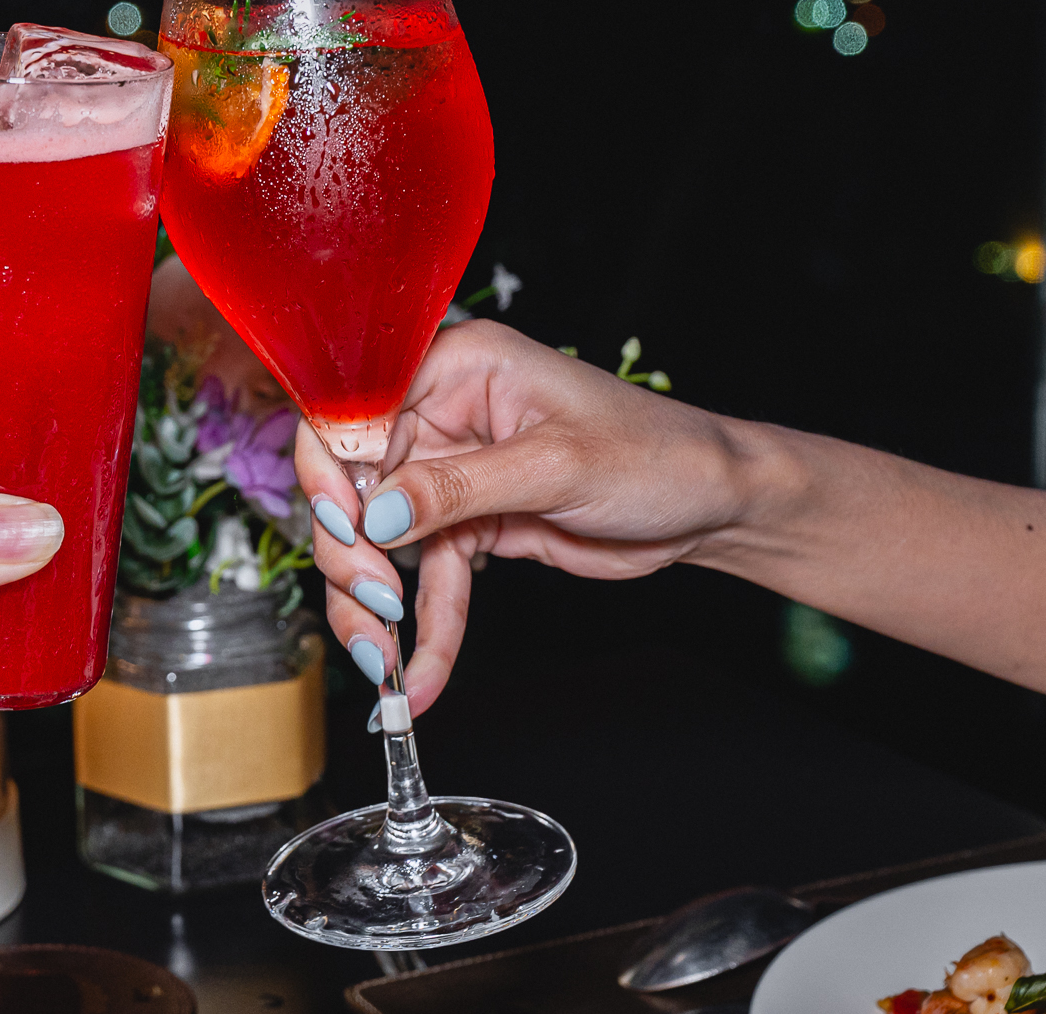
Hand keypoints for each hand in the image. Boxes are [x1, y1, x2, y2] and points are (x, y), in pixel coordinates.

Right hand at [297, 319, 758, 716]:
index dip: (332, 471)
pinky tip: (418, 679)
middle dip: (352, 555)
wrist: (713, 505)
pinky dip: (424, 633)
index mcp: (457, 366)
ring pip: (378, 542)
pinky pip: (427, 581)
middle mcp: (443, 414)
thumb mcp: (556, 465)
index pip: (355, 410)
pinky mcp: (470, 526)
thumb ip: (460, 487)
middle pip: (354, 485)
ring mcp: (452, 474)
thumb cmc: (656, 453)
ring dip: (373, 607)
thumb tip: (378, 514)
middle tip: (374, 608)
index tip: (344, 531)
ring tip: (383, 665)